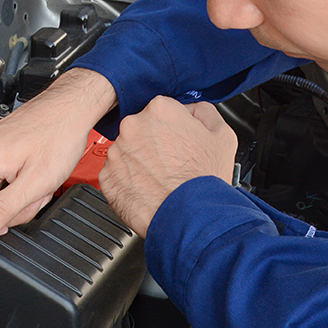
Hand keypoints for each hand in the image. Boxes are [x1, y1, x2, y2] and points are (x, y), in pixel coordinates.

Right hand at [0, 69, 116, 239]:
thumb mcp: (35, 183)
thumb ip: (3, 210)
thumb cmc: (58, 137)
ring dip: (11, 198)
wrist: (68, 110)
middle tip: (31, 196)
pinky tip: (28, 175)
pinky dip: (11, 185)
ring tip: (33, 183)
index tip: (1, 224)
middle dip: (4, 210)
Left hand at [97, 97, 236, 236]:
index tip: (177, 140)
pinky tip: (147, 188)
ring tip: (160, 178)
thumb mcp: (222, 135)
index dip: (172, 127)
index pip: (162, 110)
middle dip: (153, 142)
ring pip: (127, 152)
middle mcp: (132, 127)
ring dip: (139, 161)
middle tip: (170, 162)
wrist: (190, 217)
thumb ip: (203, 112)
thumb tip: (190, 110)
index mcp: (159, 110)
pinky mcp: (106, 177)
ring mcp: (116, 152)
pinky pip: (117, 174)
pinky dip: (128, 181)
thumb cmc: (205, 180)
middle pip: (141, 129)